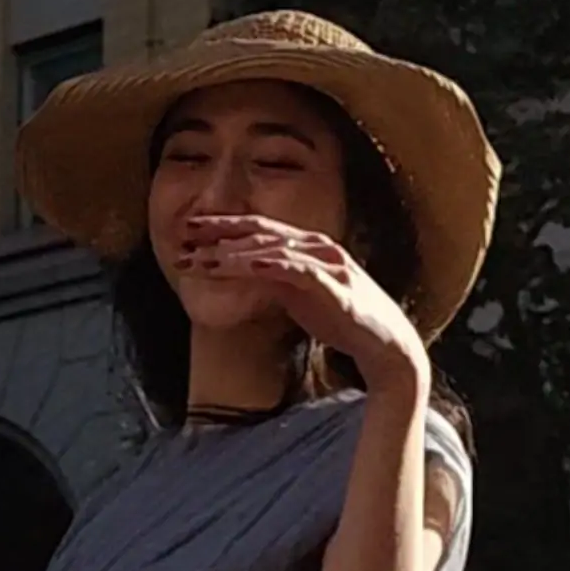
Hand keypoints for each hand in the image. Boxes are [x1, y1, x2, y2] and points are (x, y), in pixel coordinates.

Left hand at [178, 214, 429, 391]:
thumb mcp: (298, 295)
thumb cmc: (342, 318)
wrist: (386, 345)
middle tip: (183, 236)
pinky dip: (272, 265)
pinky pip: (298, 271)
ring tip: (203, 259)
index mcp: (307, 245)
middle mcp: (317, 246)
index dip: (221, 225)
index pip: (257, 227)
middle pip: (260, 232)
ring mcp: (328, 263)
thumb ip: (273, 280)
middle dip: (219, 234)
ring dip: (234, 253)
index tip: (188, 228)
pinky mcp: (335, 286)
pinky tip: (247, 266)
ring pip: (273, 249)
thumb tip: (241, 272)